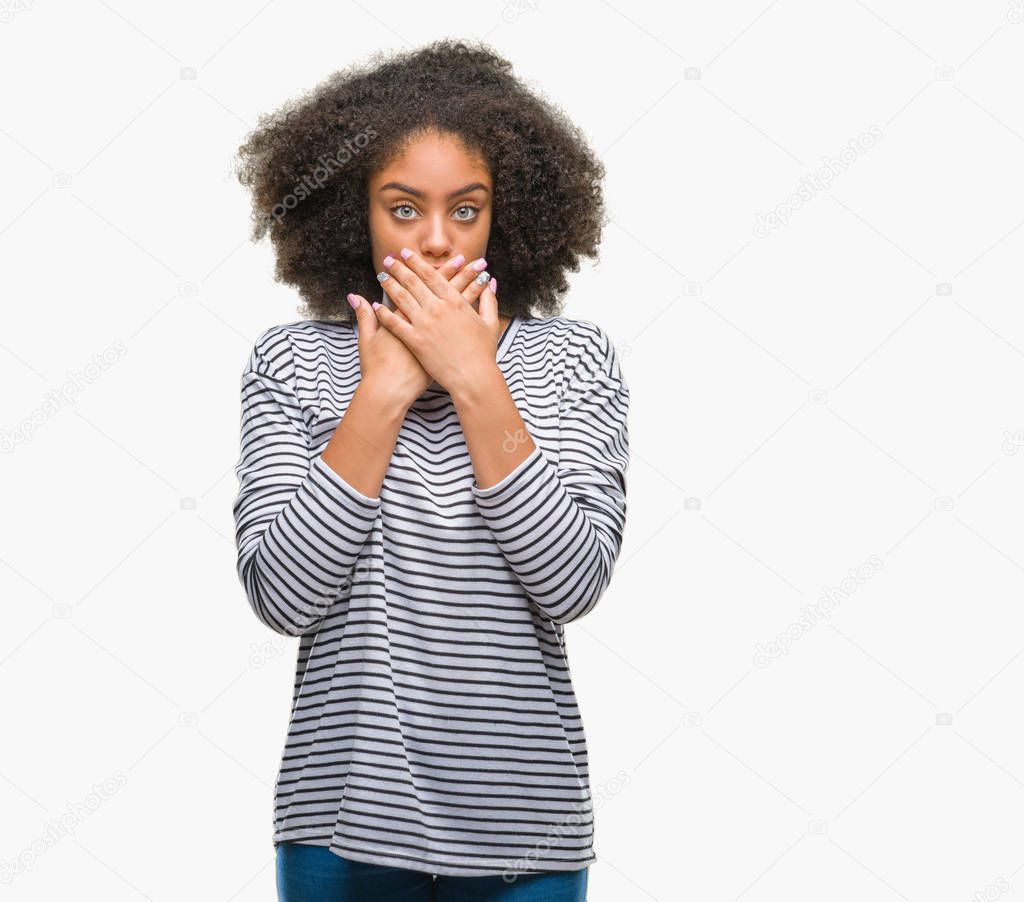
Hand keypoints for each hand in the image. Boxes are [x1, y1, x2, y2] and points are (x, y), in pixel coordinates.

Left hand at [370, 248, 501, 397]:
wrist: (473, 377)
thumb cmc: (484, 353)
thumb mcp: (490, 324)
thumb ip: (489, 301)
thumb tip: (491, 282)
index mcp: (455, 302)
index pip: (432, 276)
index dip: (417, 263)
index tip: (407, 255)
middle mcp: (437, 308)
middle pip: (413, 282)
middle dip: (399, 269)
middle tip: (389, 260)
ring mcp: (424, 324)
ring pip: (402, 298)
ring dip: (390, 285)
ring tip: (381, 277)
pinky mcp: (415, 341)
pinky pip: (395, 323)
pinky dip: (383, 313)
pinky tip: (375, 306)